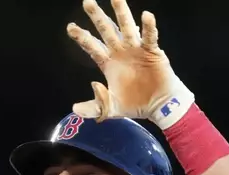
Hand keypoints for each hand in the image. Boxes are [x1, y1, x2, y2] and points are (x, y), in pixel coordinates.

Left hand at [67, 0, 193, 127]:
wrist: (158, 107)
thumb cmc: (135, 104)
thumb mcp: (110, 109)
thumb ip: (93, 107)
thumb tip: (74, 108)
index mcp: (108, 63)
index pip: (92, 46)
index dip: (82, 37)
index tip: (70, 27)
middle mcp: (120, 52)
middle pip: (106, 30)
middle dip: (97, 17)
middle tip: (87, 1)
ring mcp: (136, 50)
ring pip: (127, 27)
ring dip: (121, 12)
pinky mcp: (152, 52)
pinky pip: (150, 38)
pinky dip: (149, 27)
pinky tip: (146, 15)